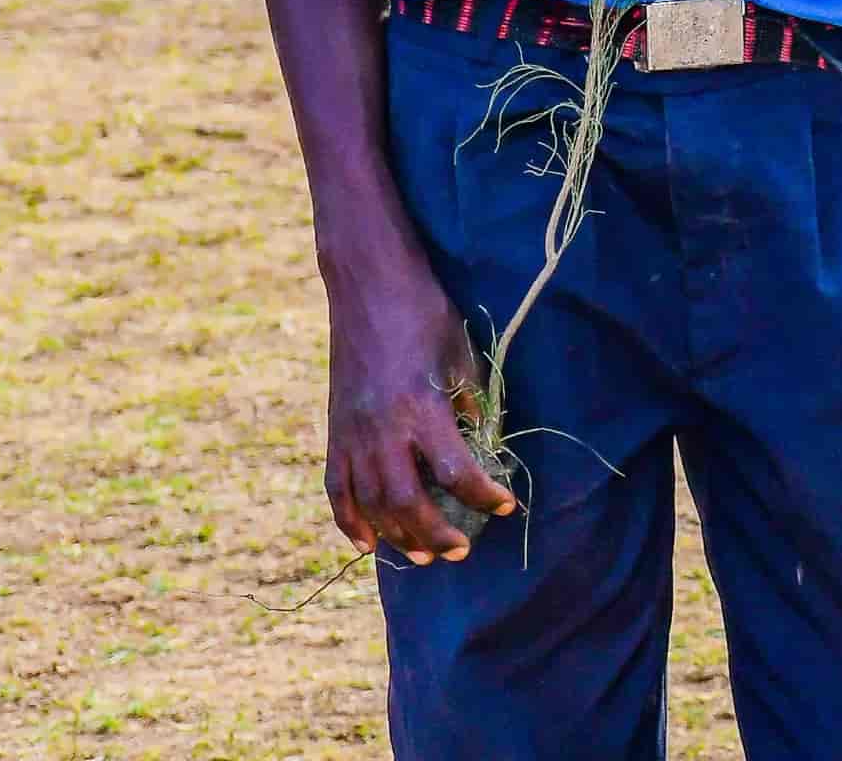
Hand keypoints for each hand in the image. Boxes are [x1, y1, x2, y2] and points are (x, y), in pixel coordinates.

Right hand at [322, 245, 515, 563]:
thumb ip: (470, 404)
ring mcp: (353, 434)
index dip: (485, 495)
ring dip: (399, 537)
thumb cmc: (424, 313)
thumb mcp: (460, 355)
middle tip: (461, 551)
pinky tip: (368, 544)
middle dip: (438, 535)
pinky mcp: (334, 431)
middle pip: (409, 503)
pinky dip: (350, 521)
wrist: (369, 285)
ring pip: (373, 504)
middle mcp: (383, 429)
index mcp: (421, 408)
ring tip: (425, 556)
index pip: (457, 471)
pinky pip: (337, 489)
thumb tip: (484, 445)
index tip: (506, 505)